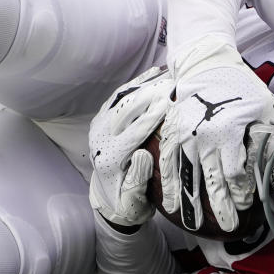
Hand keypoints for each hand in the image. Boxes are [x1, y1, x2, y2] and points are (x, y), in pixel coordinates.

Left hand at [89, 67, 172, 229]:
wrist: (108, 197)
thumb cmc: (127, 201)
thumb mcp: (134, 200)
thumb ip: (138, 179)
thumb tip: (142, 154)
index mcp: (108, 157)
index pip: (133, 131)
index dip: (151, 115)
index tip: (170, 101)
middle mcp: (100, 138)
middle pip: (126, 109)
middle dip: (150, 94)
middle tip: (173, 83)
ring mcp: (99, 125)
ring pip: (122, 97)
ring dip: (145, 84)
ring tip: (167, 74)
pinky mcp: (102, 117)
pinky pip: (119, 95)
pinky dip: (137, 82)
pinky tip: (154, 73)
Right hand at [159, 43, 273, 232]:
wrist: (206, 64)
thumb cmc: (239, 86)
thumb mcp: (261, 107)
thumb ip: (263, 134)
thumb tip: (272, 161)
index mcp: (228, 132)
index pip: (234, 173)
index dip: (240, 194)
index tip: (246, 207)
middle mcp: (204, 137)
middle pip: (211, 181)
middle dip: (220, 208)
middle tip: (228, 228)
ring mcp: (185, 136)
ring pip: (186, 177)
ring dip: (190, 203)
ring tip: (192, 224)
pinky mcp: (172, 132)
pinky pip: (168, 163)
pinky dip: (168, 184)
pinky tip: (169, 204)